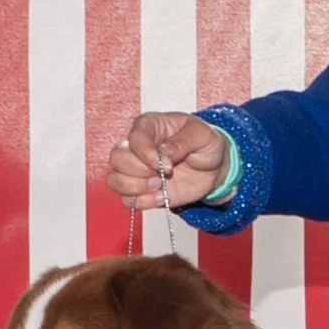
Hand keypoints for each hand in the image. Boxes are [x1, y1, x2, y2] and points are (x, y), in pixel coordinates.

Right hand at [106, 112, 228, 211]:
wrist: (214, 168)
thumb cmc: (205, 144)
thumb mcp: (201, 135)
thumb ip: (182, 142)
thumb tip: (164, 153)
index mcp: (149, 126)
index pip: (134, 138)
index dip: (146, 154)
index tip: (166, 165)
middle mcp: (136, 147)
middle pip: (117, 159)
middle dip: (139, 171)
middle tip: (162, 176)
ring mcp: (136, 170)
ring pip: (115, 180)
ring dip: (136, 188)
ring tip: (160, 187)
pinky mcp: (140, 190)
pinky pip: (127, 200)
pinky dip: (143, 202)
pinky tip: (161, 197)